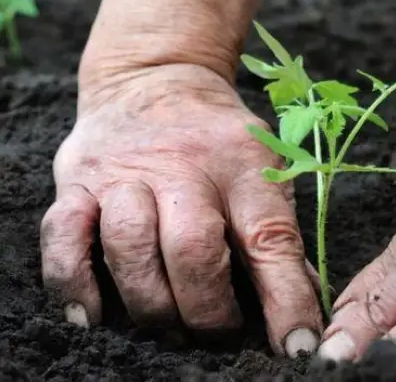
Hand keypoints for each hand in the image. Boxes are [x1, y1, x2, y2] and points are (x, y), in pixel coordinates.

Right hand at [40, 64, 321, 356]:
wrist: (155, 80)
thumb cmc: (218, 139)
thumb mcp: (263, 168)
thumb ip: (278, 235)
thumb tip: (302, 307)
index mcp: (242, 163)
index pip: (270, 237)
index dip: (286, 298)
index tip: (297, 345)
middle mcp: (182, 165)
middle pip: (192, 249)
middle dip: (207, 309)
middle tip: (218, 331)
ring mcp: (124, 172)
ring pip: (129, 247)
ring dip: (151, 303)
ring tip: (170, 324)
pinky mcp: (77, 181)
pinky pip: (63, 237)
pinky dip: (74, 285)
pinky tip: (94, 317)